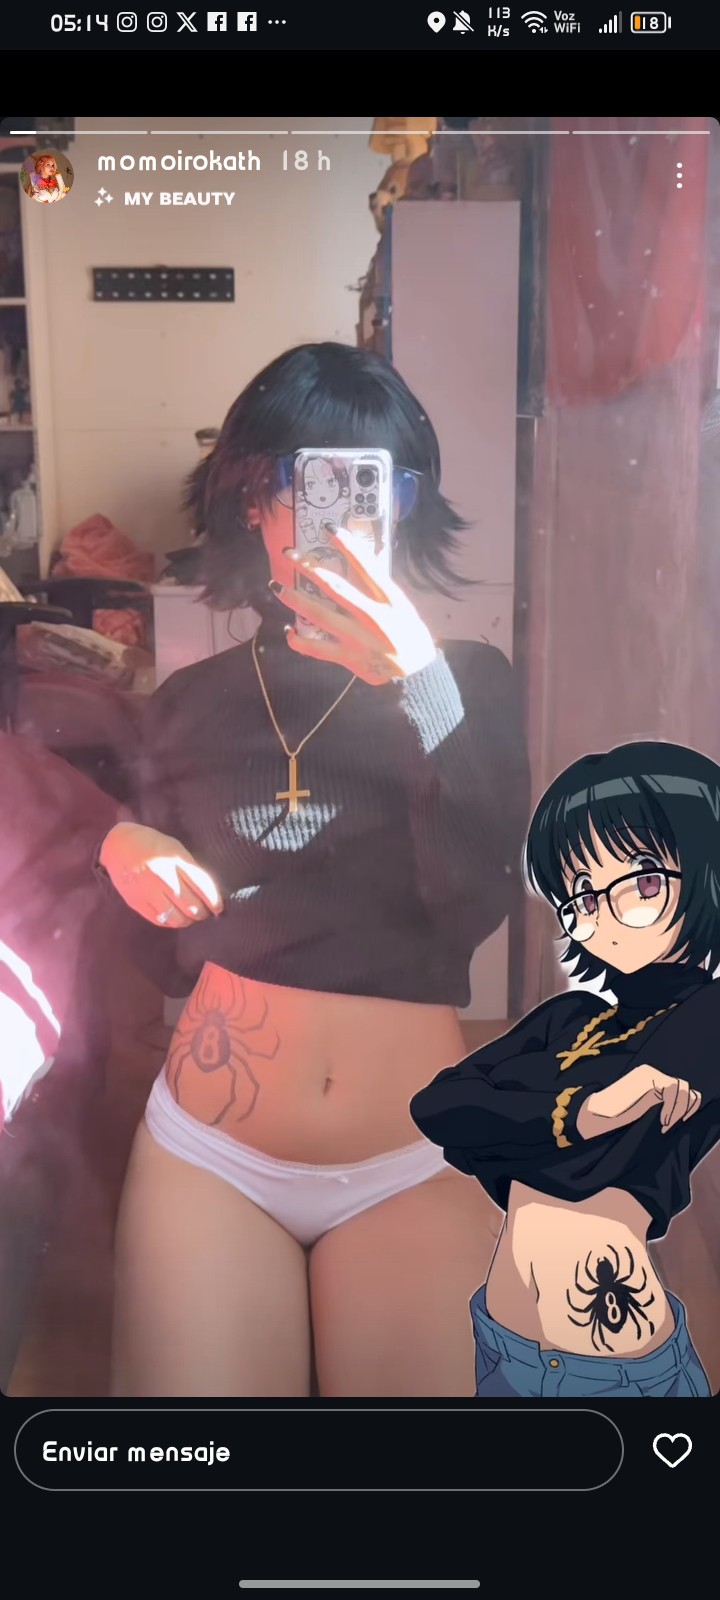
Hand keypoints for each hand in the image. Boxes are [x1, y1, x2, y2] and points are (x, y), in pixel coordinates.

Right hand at [99, 822, 222, 926]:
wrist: (118, 845)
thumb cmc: (152, 844)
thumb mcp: (174, 847)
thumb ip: (190, 868)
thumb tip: (208, 892)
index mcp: (176, 859)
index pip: (202, 886)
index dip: (214, 901)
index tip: (219, 909)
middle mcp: (163, 876)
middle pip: (191, 905)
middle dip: (202, 913)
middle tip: (204, 913)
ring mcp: (148, 891)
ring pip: (176, 917)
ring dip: (188, 921)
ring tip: (190, 917)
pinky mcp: (136, 902)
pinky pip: (159, 920)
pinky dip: (171, 922)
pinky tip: (175, 917)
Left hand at [272, 524, 436, 684]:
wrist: (416, 675)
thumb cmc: (411, 636)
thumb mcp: (404, 606)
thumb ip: (382, 586)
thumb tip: (366, 558)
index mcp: (389, 600)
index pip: (366, 567)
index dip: (347, 546)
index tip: (329, 529)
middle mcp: (372, 616)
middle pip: (335, 587)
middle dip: (310, 568)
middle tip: (289, 554)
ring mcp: (357, 637)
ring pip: (319, 615)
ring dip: (295, 599)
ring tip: (277, 587)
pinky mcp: (348, 657)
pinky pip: (317, 649)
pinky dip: (299, 640)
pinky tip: (288, 630)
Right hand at [576, 1064, 701, 1140]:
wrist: (595, 1117)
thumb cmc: (616, 1122)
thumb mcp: (645, 1116)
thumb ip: (661, 1110)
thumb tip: (684, 1117)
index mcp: (653, 1085)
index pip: (683, 1091)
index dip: (688, 1108)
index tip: (680, 1125)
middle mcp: (653, 1076)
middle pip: (686, 1088)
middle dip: (686, 1109)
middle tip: (671, 1126)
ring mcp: (650, 1075)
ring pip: (682, 1087)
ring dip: (679, 1109)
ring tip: (666, 1124)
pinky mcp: (647, 1078)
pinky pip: (672, 1089)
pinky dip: (673, 1108)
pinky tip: (663, 1122)